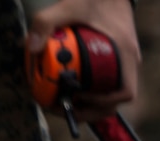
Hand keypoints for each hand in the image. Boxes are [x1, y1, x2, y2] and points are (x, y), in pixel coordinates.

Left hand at [27, 0, 141, 120]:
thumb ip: (46, 22)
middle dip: (91, 111)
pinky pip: (108, 85)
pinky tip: (72, 88)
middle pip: (116, 102)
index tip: (80, 95)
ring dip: (90, 105)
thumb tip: (30, 48)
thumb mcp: (68, 6)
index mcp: (125, 54)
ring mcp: (125, 64)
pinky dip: (92, 93)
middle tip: (64, 107)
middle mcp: (129, 63)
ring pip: (112, 97)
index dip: (103, 102)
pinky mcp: (118, 62)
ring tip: (65, 102)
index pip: (126, 92)